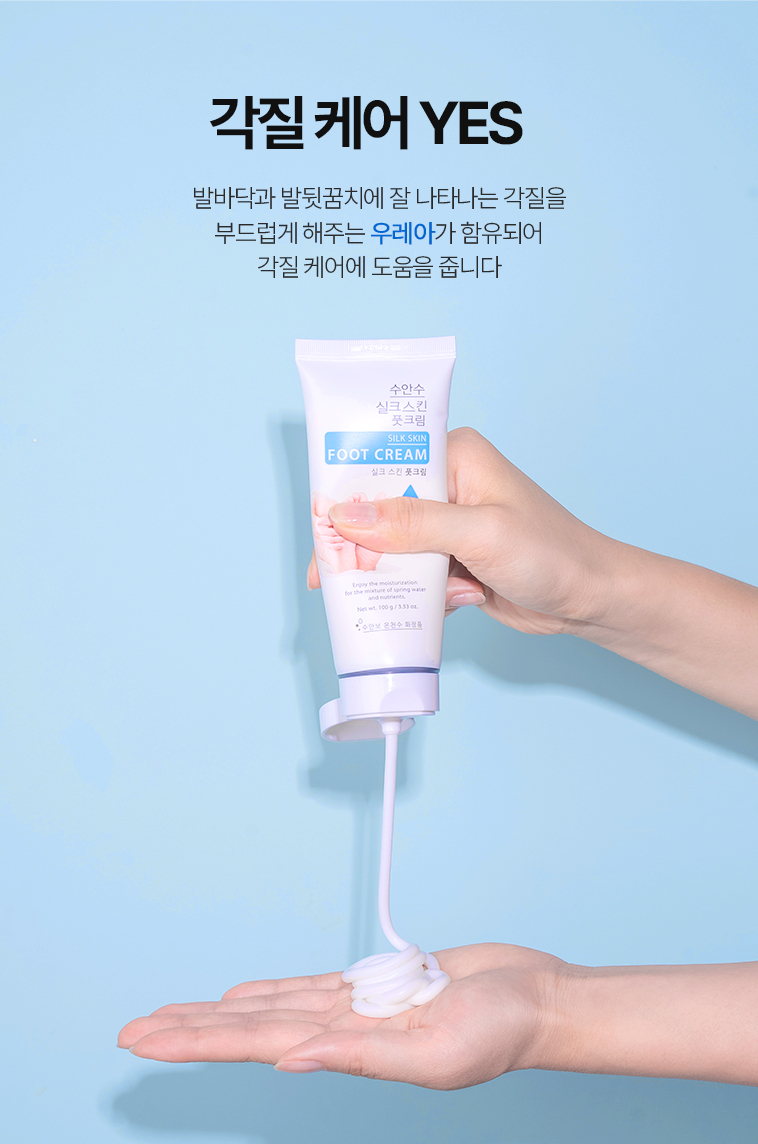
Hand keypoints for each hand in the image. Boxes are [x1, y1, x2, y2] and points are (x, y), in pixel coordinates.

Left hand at [117, 943, 563, 1088]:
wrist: (537, 1002)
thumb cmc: (500, 1032)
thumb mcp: (435, 1053)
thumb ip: (360, 1058)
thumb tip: (291, 1063)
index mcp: (349, 1049)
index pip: (253, 1043)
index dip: (196, 1039)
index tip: (145, 1040)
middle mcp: (342, 1030)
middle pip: (249, 1025)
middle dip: (190, 1028)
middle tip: (134, 1031)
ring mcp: (357, 1007)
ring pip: (275, 1004)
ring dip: (223, 1010)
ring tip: (178, 1012)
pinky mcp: (377, 983)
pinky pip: (312, 986)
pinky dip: (273, 989)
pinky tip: (246, 995)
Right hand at [308, 427, 612, 632]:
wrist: (590, 600)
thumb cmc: (550, 554)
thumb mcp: (479, 534)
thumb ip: (412, 524)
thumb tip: (347, 516)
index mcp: (454, 456)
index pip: (383, 465)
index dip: (346, 497)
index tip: (322, 534)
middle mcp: (448, 484)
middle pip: (379, 510)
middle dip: (366, 548)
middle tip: (338, 579)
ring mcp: (449, 524)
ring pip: (392, 549)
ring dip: (400, 578)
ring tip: (423, 592)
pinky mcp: (452, 559)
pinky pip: (412, 574)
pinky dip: (421, 594)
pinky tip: (456, 601)